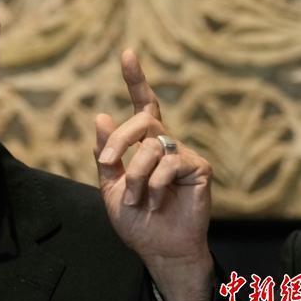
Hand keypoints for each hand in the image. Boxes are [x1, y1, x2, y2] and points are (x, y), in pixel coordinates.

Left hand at [94, 49, 213, 300]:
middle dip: (118, 140)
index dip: (136, 78)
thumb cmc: (137, 219)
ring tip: (138, 199)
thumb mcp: (111, 186)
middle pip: (142, 119)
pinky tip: (158, 203)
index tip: (128, 52)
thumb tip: (102, 114)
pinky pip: (169, 164)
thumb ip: (106, 154)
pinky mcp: (199, 167)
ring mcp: (183, 154)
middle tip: (108, 166)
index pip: (142, 105)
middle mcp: (165, 143)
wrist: (158, 248)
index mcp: (143, 144)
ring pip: (152, 146)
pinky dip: (155, 186)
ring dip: (136, 176)